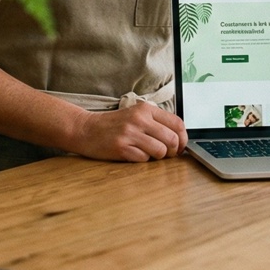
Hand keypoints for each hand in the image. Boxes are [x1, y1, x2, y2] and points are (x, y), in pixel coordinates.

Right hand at [69, 103, 187, 162]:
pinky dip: (143, 160)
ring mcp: (130, 133)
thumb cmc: (114, 125)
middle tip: (167, 154)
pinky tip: (134, 154)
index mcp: (146, 109)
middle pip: (171, 139)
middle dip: (173, 151)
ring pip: (160, 151)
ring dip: (158, 157)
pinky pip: (144, 159)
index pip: (177, 123)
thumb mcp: (136, 115)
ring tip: (149, 154)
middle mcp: (139, 119)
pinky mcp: (121, 148)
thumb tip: (178, 138)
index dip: (183, 138)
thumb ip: (155, 123)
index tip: (181, 146)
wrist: (86, 129)